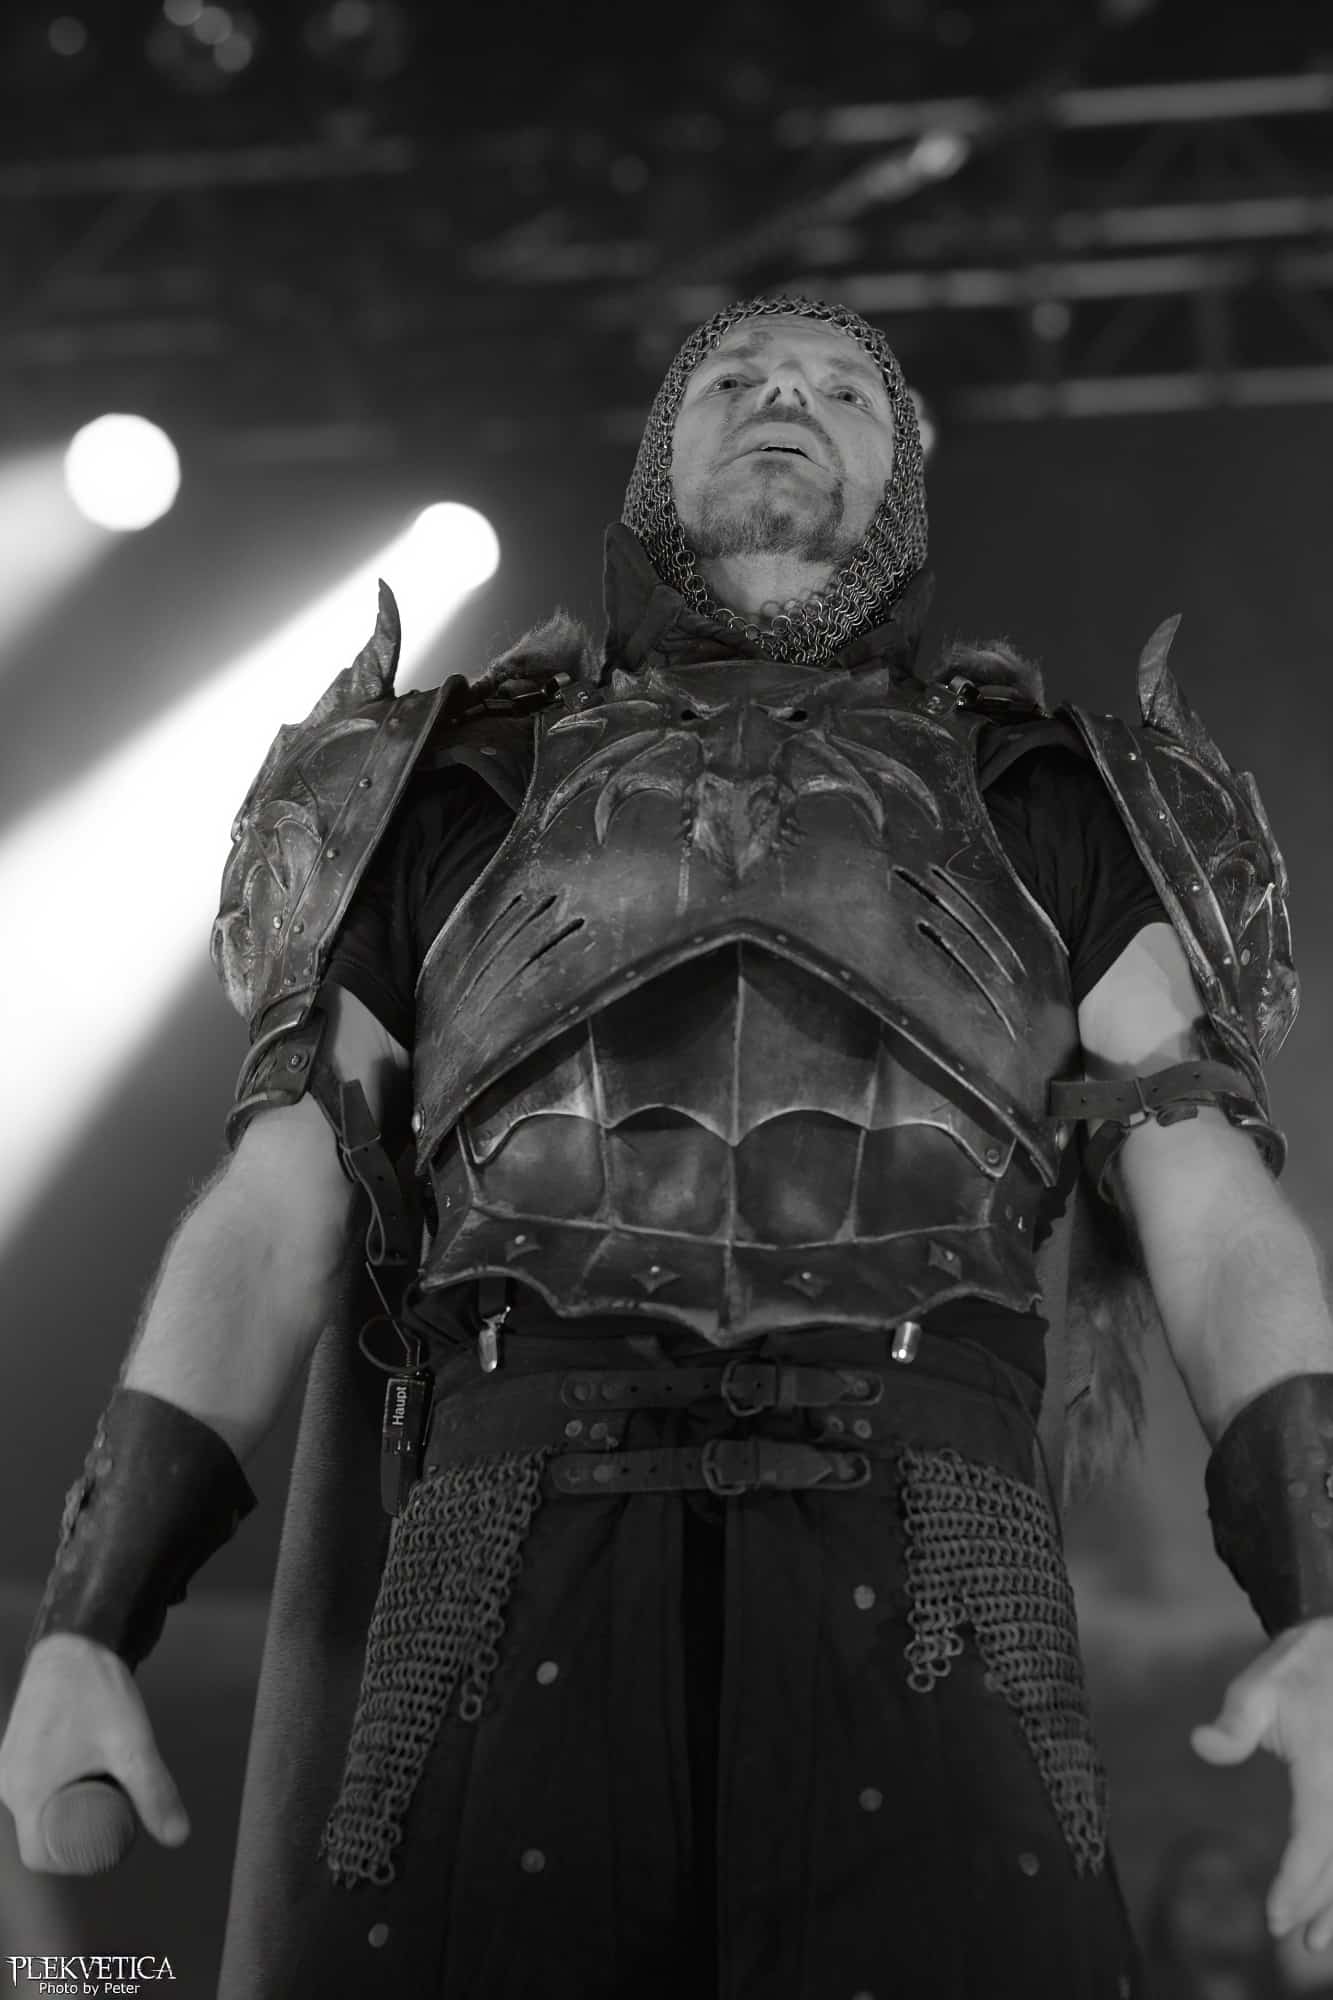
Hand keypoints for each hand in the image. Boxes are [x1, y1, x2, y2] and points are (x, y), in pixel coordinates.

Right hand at [0, 1632, 189, 1871]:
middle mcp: (7, 1782)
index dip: (74, 1861)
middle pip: (40, 1831)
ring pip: (39, 1806)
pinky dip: (60, 1788)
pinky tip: (89, 1774)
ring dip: (70, 1808)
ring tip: (109, 1792)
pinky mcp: (17, 1748)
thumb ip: (155, 1791)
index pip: (40, 1855)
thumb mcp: (132, 1745)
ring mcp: (9, 1764)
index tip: (108, 1847)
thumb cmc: (98, 1691)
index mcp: (23, 1792)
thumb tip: (180, 1838)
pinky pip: (35, 1783)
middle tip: (117, 1819)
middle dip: (76, 1835)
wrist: (76, 1639)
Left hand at [1192, 1615, 1332, 1953]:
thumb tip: (1200, 1744)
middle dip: (1319, 1903)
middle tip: (1295, 1941)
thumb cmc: (1298, 1668)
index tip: (1277, 1918)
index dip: (1297, 1883)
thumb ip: (1235, 1723)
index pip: (1313, 1839)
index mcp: (1327, 1768)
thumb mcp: (1259, 1686)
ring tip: (1320, 1940)